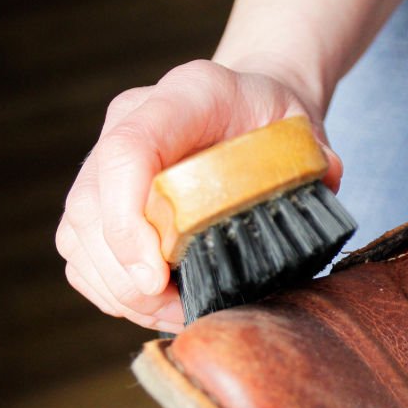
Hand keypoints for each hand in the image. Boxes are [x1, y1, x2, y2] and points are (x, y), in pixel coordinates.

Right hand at [56, 60, 339, 331]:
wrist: (246, 107)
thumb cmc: (272, 120)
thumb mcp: (302, 126)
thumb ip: (316, 152)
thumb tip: (327, 178)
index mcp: (186, 95)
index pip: (128, 150)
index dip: (128, 221)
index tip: (155, 277)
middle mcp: (131, 120)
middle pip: (90, 208)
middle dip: (129, 277)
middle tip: (180, 311)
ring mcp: (105, 157)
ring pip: (79, 238)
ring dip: (121, 291)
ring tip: (175, 313)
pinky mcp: (97, 196)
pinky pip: (81, 254)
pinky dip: (112, 290)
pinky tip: (155, 305)